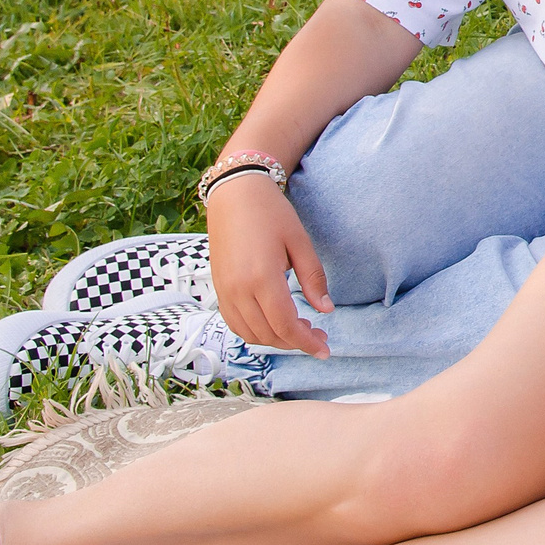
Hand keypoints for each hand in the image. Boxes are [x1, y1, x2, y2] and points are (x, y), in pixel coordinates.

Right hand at [206, 175, 331, 357]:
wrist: (234, 195)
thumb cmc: (271, 213)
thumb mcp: (300, 242)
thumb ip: (313, 279)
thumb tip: (325, 310)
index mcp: (261, 279)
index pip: (286, 326)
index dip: (307, 343)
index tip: (325, 349)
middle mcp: (238, 290)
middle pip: (268, 335)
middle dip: (296, 343)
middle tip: (319, 337)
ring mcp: (225, 292)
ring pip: (250, 334)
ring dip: (276, 340)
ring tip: (299, 331)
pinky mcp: (219, 289)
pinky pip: (235, 323)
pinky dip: (255, 332)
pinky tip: (274, 324)